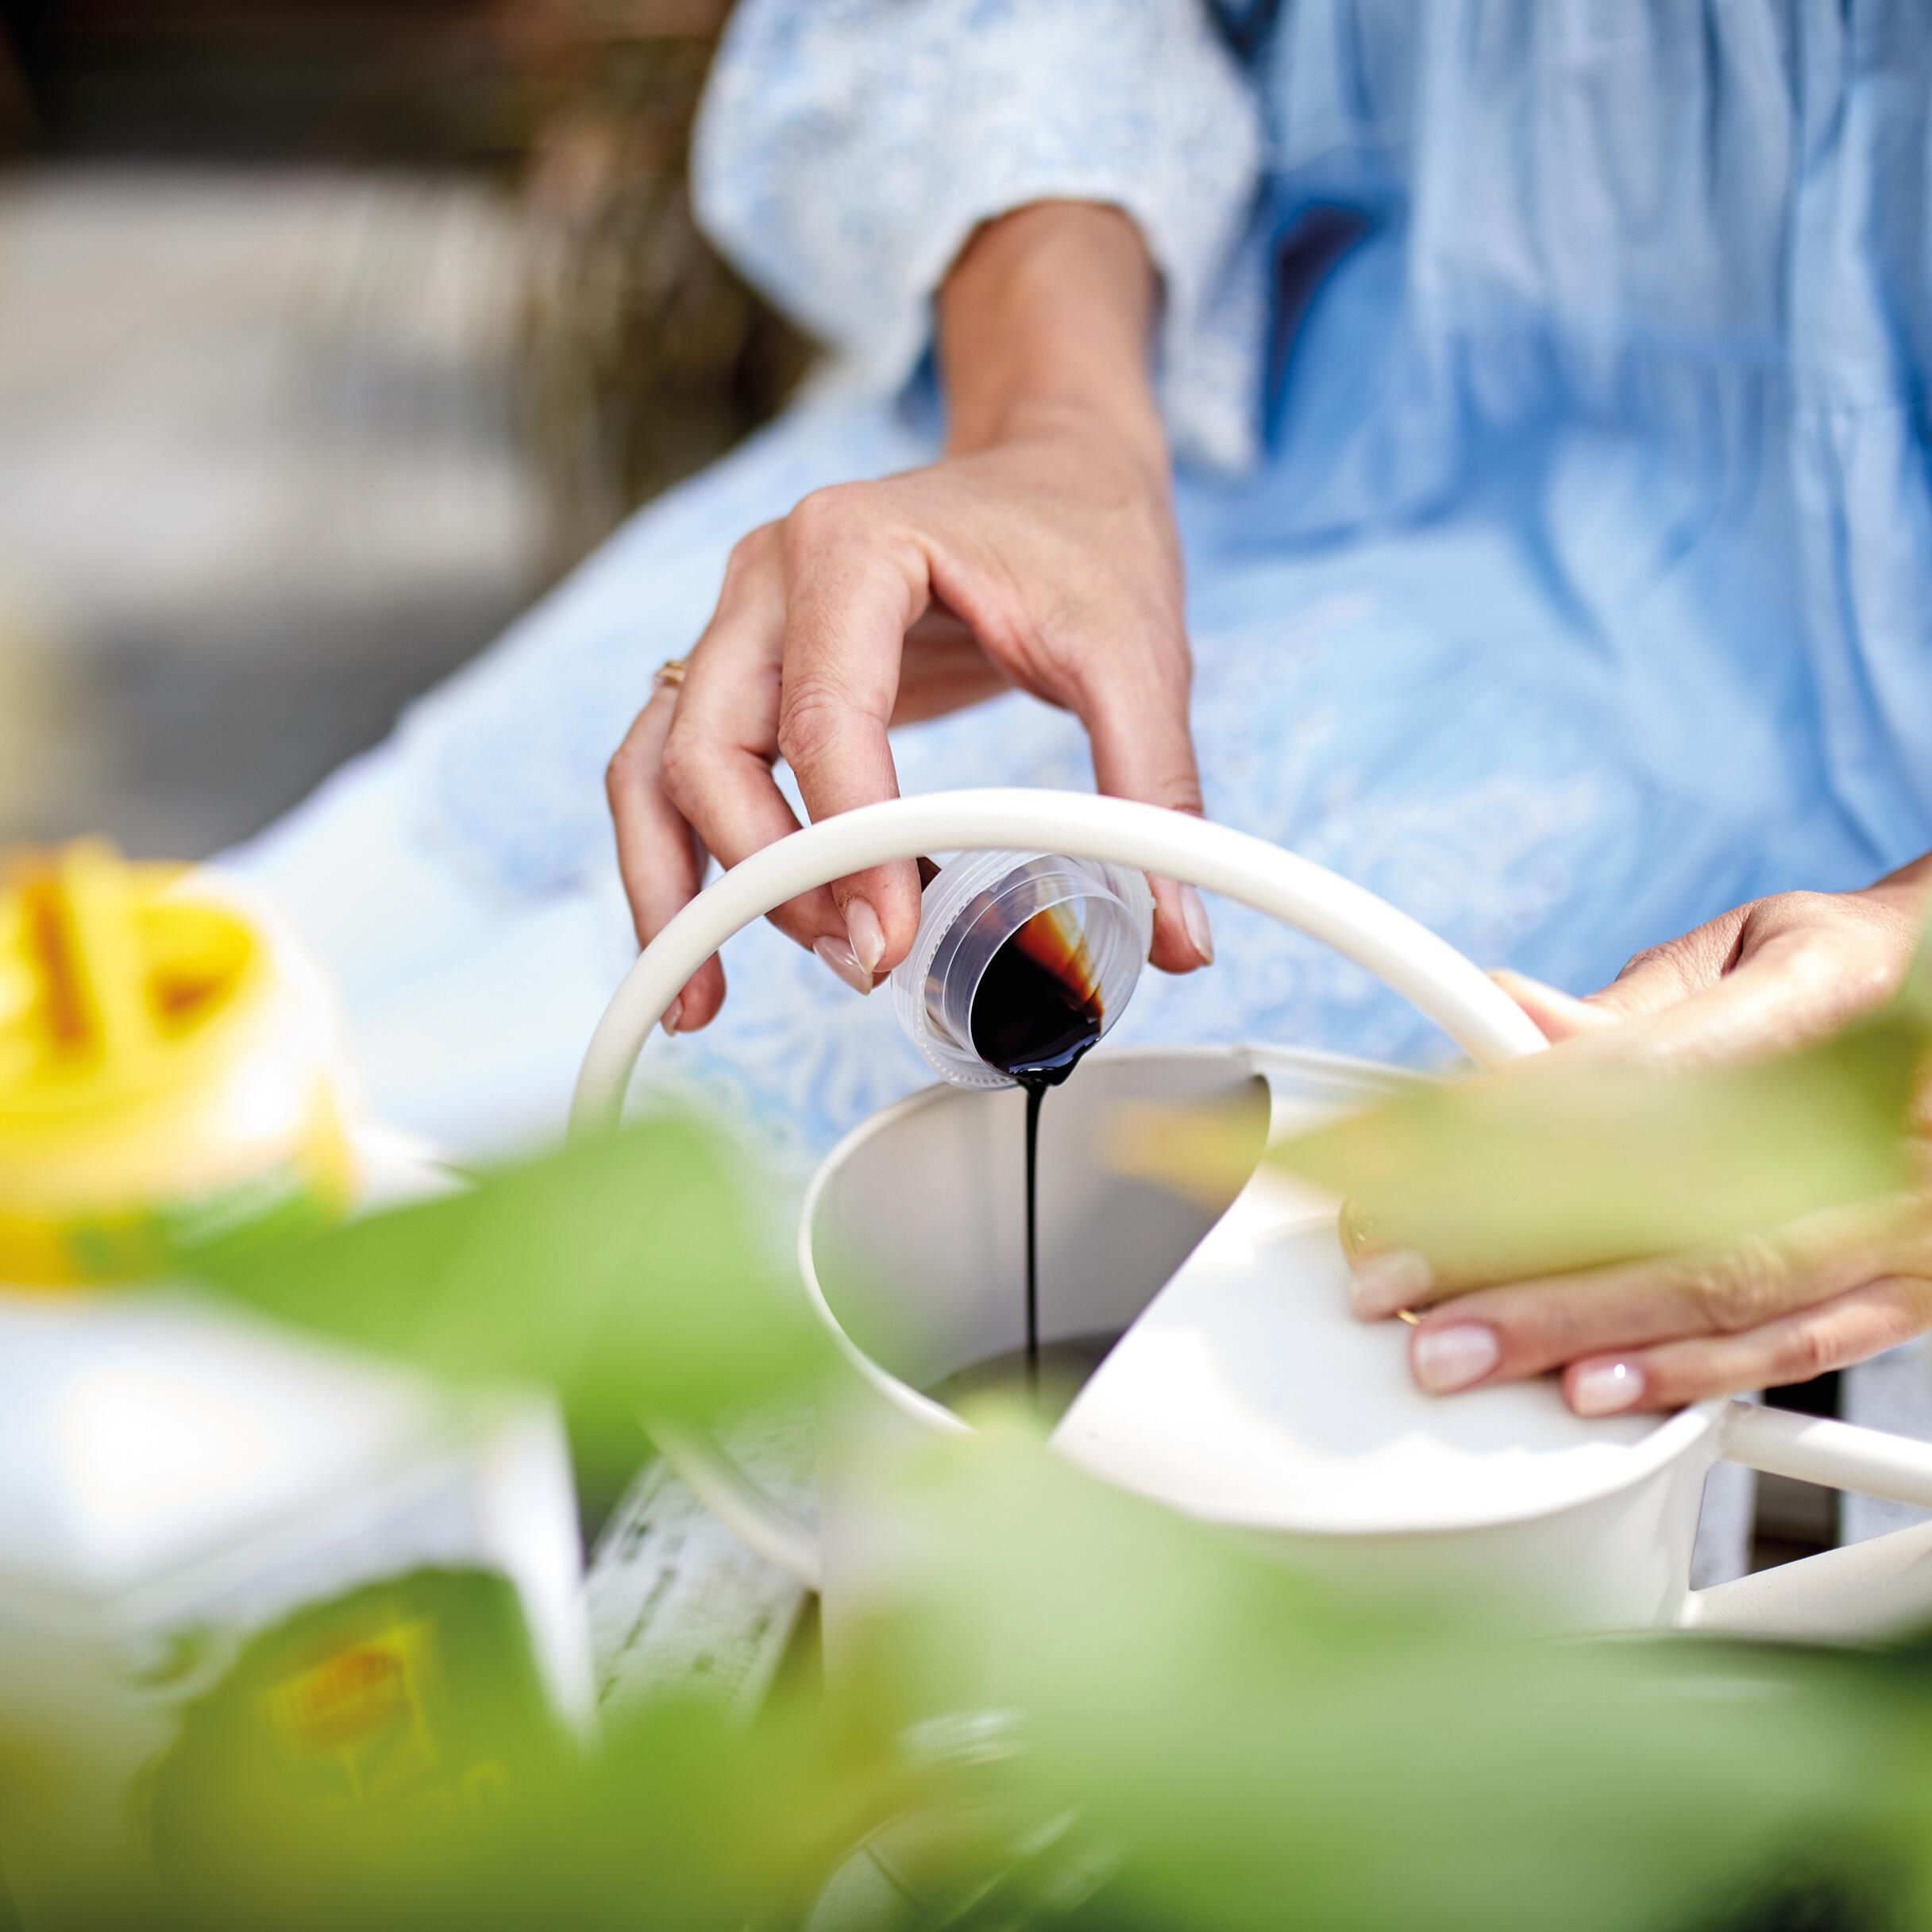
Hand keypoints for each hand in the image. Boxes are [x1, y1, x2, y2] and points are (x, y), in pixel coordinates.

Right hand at [605, 204, 1213, 1033]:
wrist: (1051, 467)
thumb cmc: (1083, 539)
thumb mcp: (1137, 652)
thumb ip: (1154, 792)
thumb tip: (1178, 943)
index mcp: (852, 544)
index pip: (821, 717)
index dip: (849, 846)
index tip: (890, 941)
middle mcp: (768, 578)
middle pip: (707, 750)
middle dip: (770, 880)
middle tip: (861, 964)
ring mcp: (738, 623)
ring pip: (657, 767)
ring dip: (680, 889)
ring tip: (708, 997)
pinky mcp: (741, 674)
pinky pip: (671, 773)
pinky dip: (676, 864)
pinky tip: (703, 953)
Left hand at [1347, 859, 1931, 1413]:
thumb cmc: (1842, 975)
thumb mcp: (1749, 951)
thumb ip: (1634, 1002)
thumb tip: (1504, 1010)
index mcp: (1830, 1002)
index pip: (1647, 1074)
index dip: (1518, 1127)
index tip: (1408, 1163)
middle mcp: (1880, 1119)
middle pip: (1674, 1203)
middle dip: (1517, 1253)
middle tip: (1395, 1281)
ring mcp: (1905, 1215)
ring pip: (1724, 1289)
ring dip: (1575, 1328)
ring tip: (1458, 1349)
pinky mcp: (1911, 1287)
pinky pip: (1794, 1346)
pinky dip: (1686, 1371)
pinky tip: (1591, 1389)